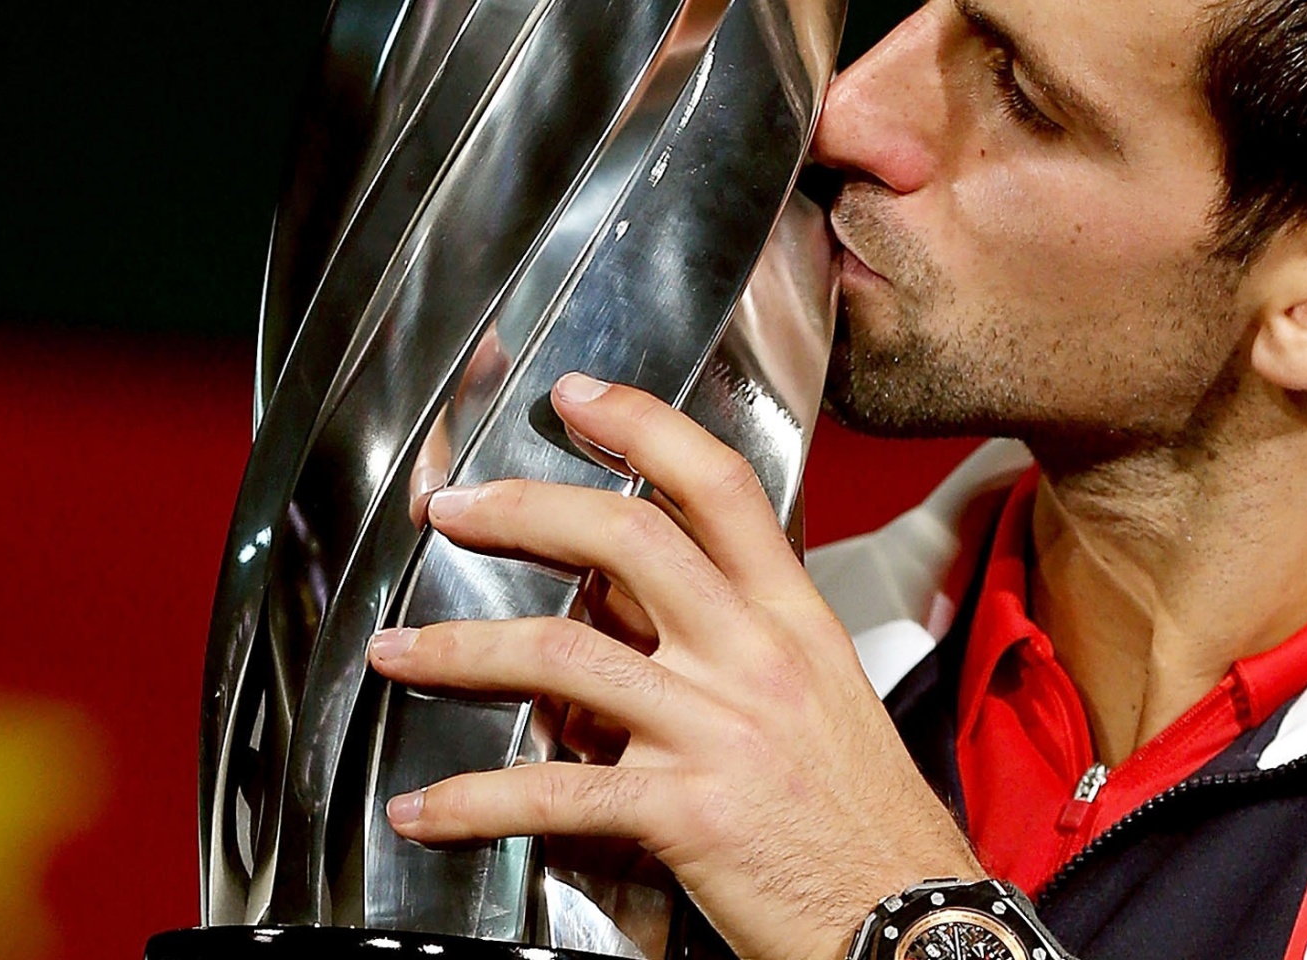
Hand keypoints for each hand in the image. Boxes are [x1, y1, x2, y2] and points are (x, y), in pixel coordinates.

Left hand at [368, 372, 982, 959]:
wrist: (908, 917)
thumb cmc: (864, 820)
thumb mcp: (821, 697)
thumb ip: (733, 642)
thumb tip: (629, 609)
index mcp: (793, 620)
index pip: (718, 486)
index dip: (642, 425)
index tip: (576, 398)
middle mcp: (754, 658)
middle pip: (625, 539)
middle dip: (519, 511)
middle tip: (450, 511)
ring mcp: (717, 731)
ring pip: (561, 653)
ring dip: (458, 647)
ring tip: (397, 650)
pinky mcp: (684, 812)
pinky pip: (552, 792)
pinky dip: (471, 801)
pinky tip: (426, 808)